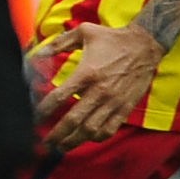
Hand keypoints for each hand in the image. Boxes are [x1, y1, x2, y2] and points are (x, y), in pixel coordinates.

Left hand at [24, 22, 163, 149]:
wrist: (145, 45)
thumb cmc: (112, 38)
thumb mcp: (84, 32)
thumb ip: (59, 43)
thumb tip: (38, 53)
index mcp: (86, 73)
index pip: (59, 96)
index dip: (44, 110)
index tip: (35, 117)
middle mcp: (99, 91)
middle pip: (73, 120)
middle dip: (57, 134)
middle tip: (46, 141)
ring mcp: (113, 102)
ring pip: (90, 130)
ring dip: (74, 141)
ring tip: (62, 146)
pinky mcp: (125, 107)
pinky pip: (109, 129)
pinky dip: (96, 137)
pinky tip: (86, 138)